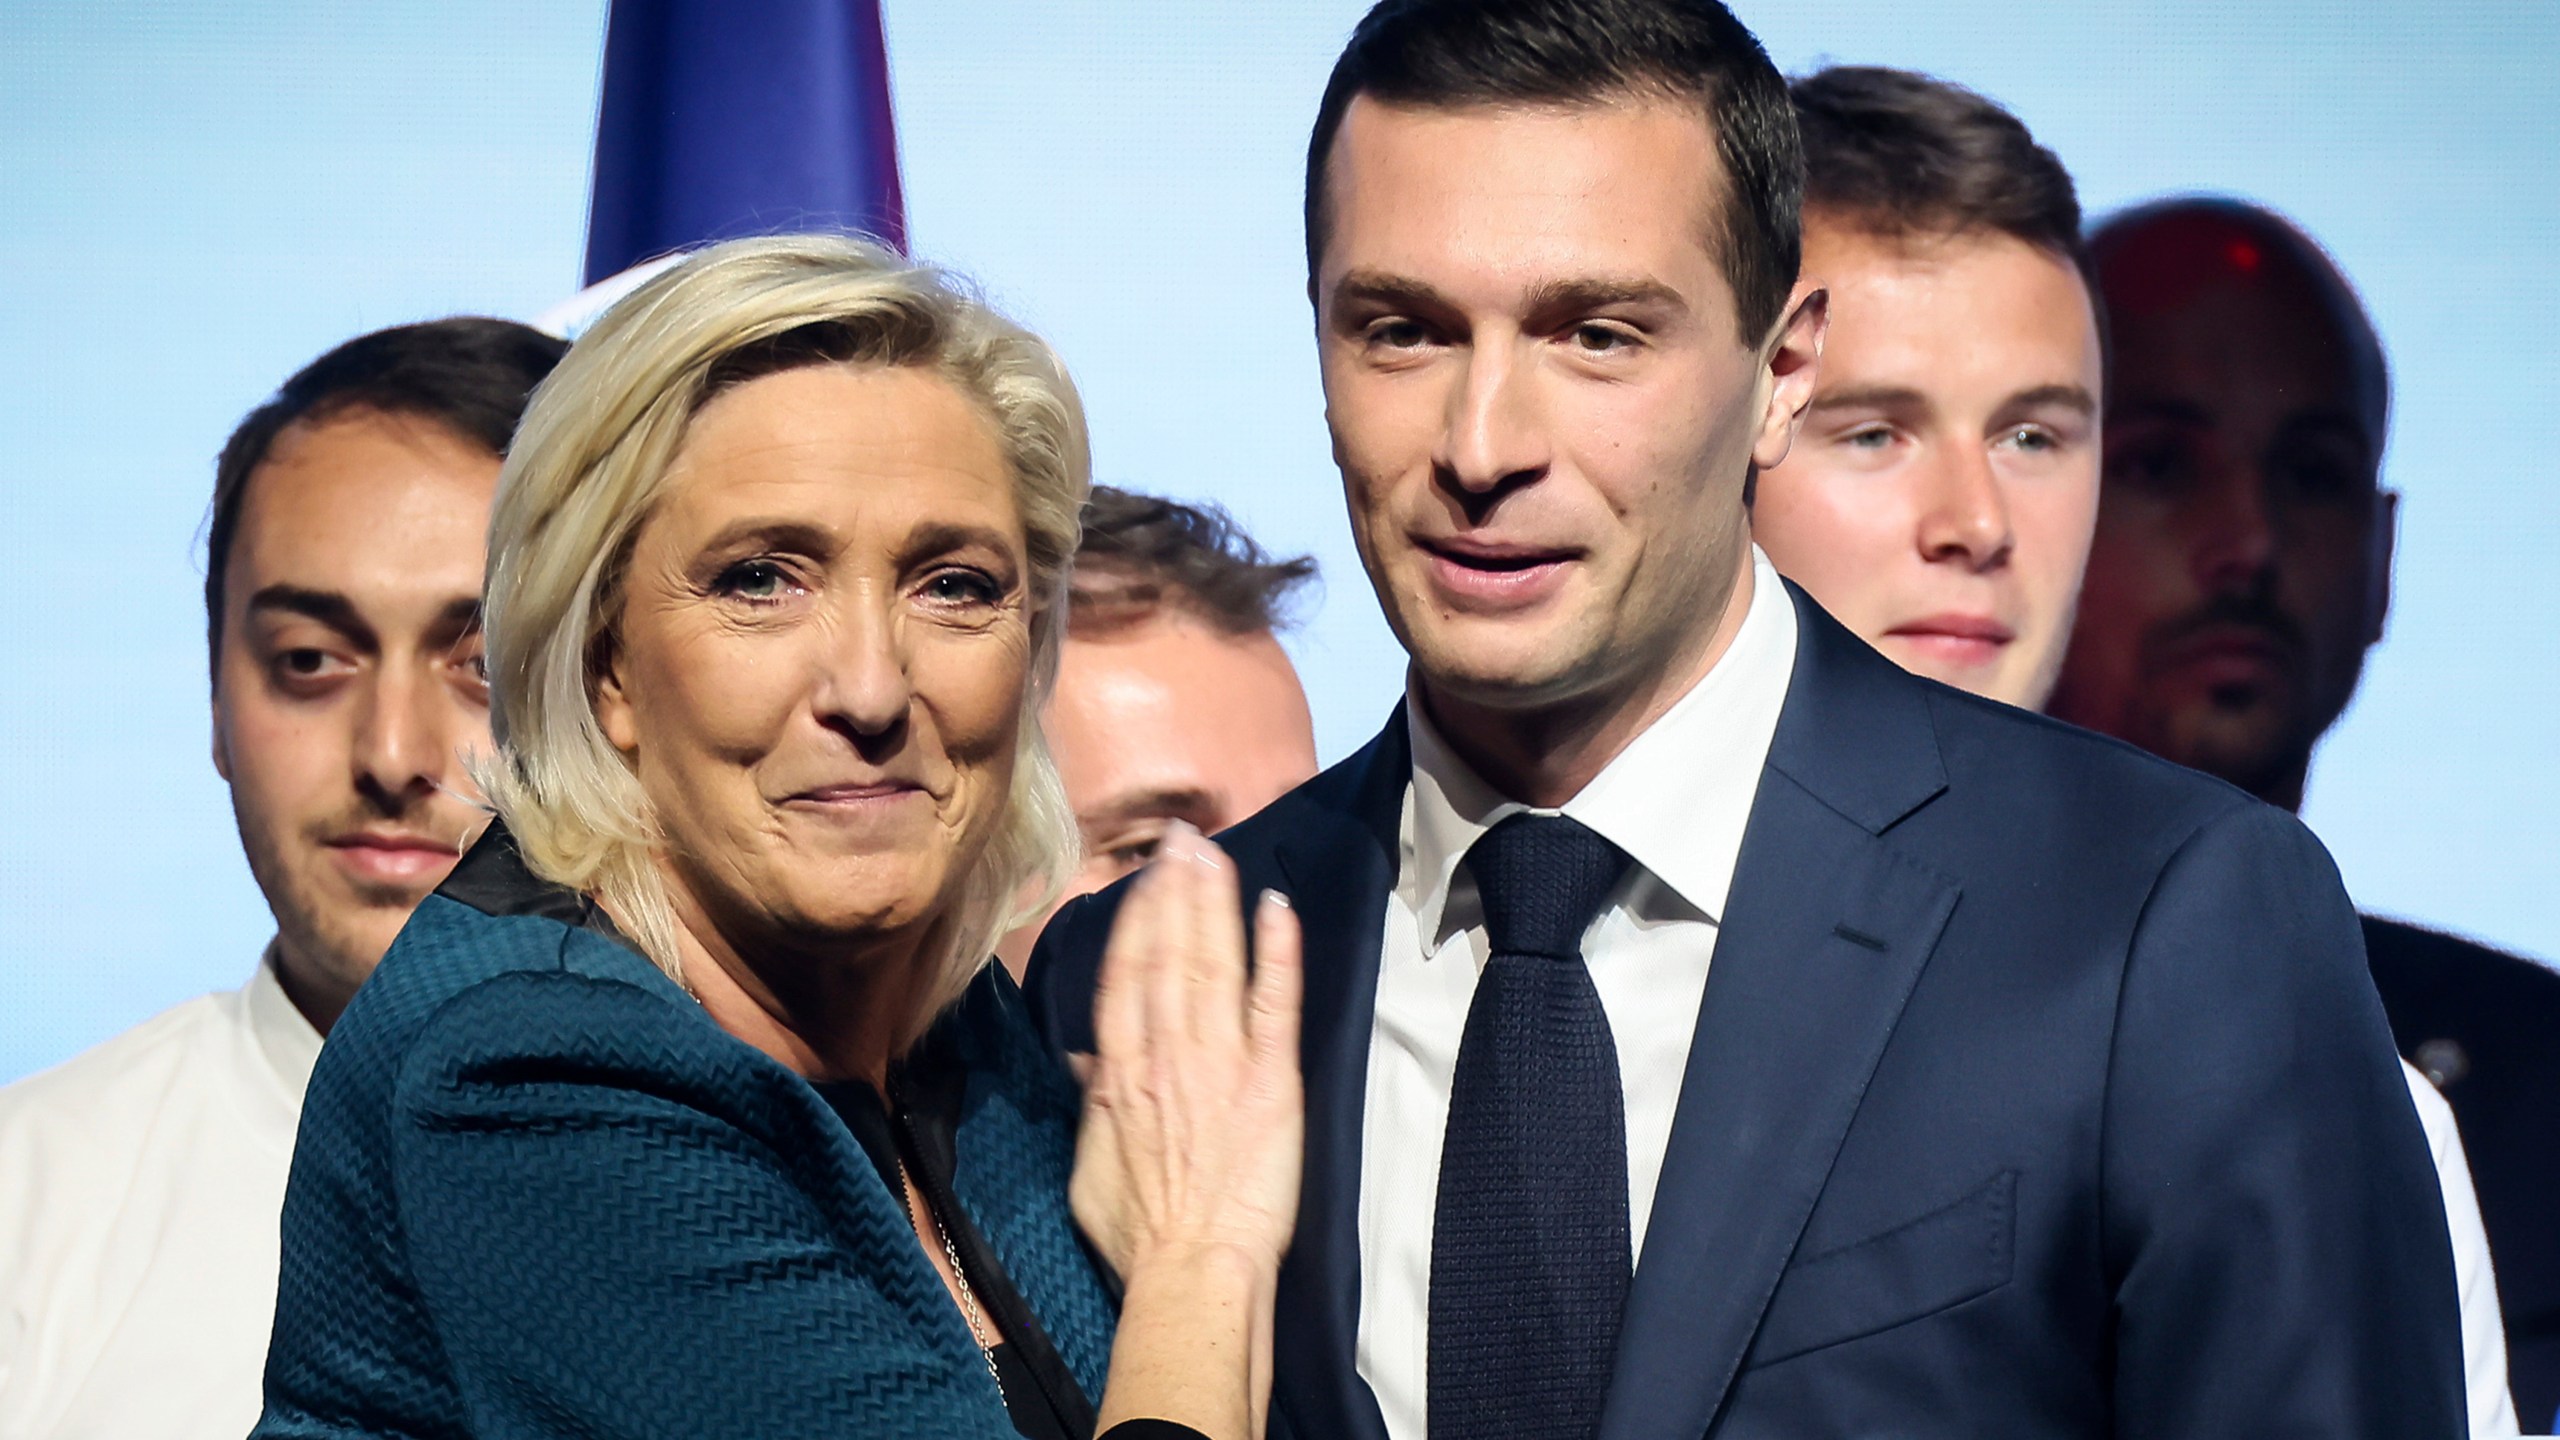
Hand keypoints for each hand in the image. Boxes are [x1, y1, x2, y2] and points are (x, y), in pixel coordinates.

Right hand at [1070, 822, 1303, 1286]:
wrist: (1194, 1270)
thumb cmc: (1140, 1233)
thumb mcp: (1089, 1167)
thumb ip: (1093, 1106)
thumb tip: (1091, 1062)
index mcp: (1120, 1072)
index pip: (1125, 975)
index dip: (1135, 919)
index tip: (1144, 878)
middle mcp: (1166, 1053)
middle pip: (1167, 954)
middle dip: (1173, 891)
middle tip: (1181, 839)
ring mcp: (1220, 1062)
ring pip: (1212, 964)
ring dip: (1212, 903)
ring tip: (1213, 853)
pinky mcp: (1271, 1080)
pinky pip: (1273, 1004)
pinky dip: (1275, 953)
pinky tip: (1276, 908)